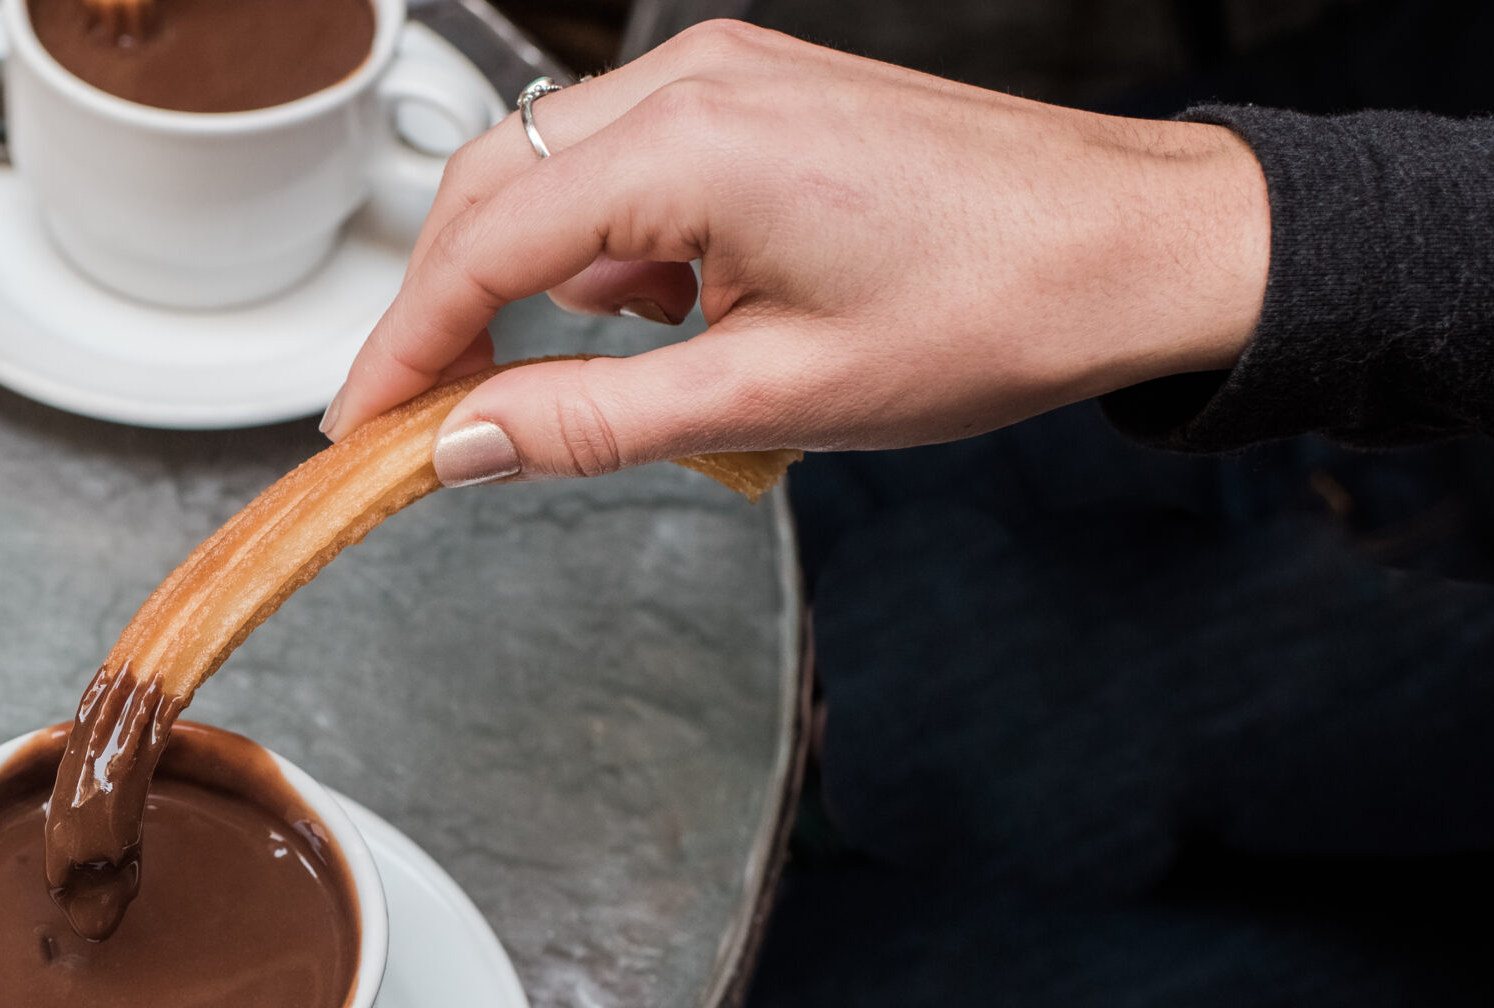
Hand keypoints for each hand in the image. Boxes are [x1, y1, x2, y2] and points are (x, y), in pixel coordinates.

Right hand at [321, 21, 1270, 483]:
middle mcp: (696, 79)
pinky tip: (678, 325)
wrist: (1133, 248)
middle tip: (427, 423)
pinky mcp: (756, 95)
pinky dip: (615, 255)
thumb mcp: (772, 398)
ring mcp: (728, 74)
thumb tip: (464, 447)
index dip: (401, 346)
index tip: (360, 428)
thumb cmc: (995, 304)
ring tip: (610, 386)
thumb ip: (592, 423)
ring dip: (541, 287)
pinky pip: (629, 169)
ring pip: (554, 180)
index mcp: (693, 143)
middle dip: (448, 313)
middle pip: (491, 194)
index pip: (479, 243)